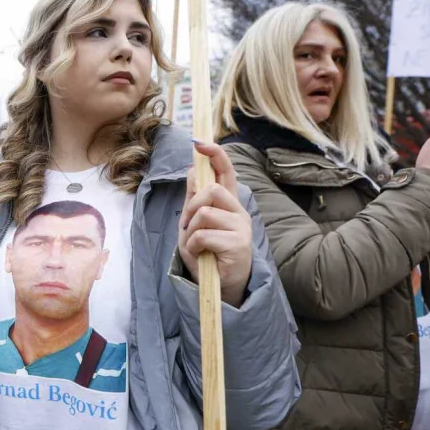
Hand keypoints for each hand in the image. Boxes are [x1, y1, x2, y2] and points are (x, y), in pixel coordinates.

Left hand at [178, 141, 253, 307]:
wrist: (219, 286)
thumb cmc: (207, 253)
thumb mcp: (194, 223)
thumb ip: (195, 198)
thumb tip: (194, 169)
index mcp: (229, 203)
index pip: (226, 172)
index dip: (215, 155)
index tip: (200, 143)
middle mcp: (239, 211)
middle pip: (212, 190)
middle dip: (191, 207)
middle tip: (188, 226)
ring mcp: (241, 227)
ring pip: (205, 212)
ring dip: (191, 230)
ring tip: (196, 244)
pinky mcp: (238, 244)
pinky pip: (204, 234)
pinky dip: (193, 245)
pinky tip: (200, 254)